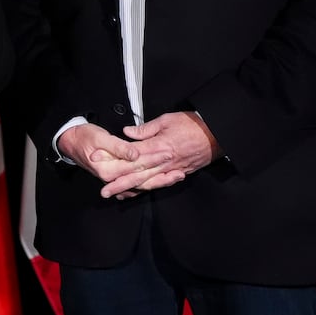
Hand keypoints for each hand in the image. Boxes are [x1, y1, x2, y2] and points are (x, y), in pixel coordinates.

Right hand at [57, 121, 181, 200]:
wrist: (71, 142)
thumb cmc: (85, 137)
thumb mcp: (100, 138)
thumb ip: (119, 147)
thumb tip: (135, 154)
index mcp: (109, 168)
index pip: (136, 165)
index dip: (153, 159)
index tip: (168, 152)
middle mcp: (113, 178)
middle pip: (142, 179)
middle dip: (162, 174)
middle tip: (180, 169)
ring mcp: (115, 180)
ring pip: (141, 184)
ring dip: (160, 181)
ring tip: (177, 177)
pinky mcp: (117, 177)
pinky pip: (136, 185)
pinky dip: (150, 184)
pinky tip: (162, 182)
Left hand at [97, 111, 218, 199]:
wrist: (216, 134)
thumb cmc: (191, 123)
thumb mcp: (166, 119)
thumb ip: (145, 129)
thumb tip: (127, 133)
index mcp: (159, 146)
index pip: (132, 155)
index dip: (115, 159)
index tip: (99, 162)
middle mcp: (164, 161)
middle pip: (137, 174)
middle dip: (120, 183)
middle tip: (104, 191)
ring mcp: (172, 170)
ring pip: (148, 183)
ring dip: (132, 190)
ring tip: (117, 195)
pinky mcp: (179, 173)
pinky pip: (161, 184)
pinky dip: (149, 189)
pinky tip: (138, 192)